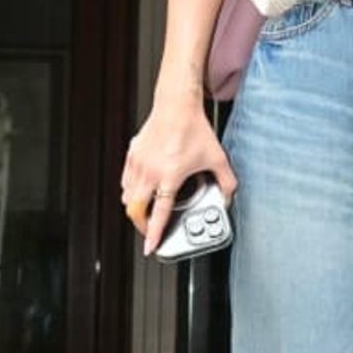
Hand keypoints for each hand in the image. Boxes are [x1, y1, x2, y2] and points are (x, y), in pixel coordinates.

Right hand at [121, 108, 236, 257]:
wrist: (177, 106)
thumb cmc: (194, 129)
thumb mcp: (218, 158)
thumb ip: (227, 182)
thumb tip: (227, 198)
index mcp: (170, 176)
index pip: (158, 213)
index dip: (154, 233)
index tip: (150, 247)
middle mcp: (150, 171)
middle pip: (136, 210)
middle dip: (141, 226)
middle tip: (149, 231)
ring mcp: (138, 163)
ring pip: (128, 197)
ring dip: (135, 209)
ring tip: (146, 214)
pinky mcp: (132, 155)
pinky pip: (125, 181)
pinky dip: (130, 192)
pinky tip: (140, 192)